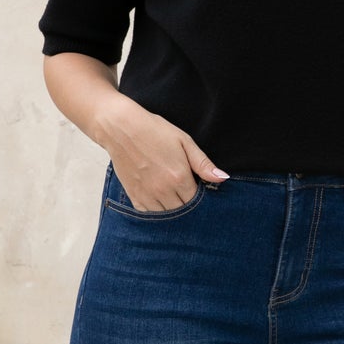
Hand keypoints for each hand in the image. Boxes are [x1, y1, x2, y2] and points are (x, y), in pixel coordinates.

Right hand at [109, 118, 227, 212]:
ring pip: (167, 215)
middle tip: (185, 191)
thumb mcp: (184, 142)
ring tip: (172, 194)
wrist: (121, 128)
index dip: (200, 196)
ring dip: (172, 208)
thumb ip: (203, 164)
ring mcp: (147, 195)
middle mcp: (163, 191)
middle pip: (183, 211)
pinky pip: (149, 214)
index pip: (197, 200)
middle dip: (187, 205)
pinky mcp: (134, 196)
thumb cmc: (154, 131)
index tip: (197, 187)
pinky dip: (156, 210)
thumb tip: (222, 178)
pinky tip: (158, 197)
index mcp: (179, 177)